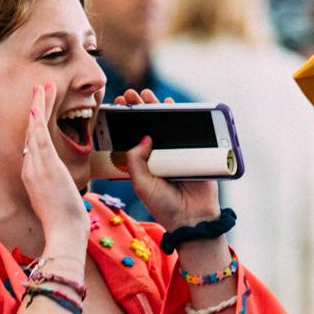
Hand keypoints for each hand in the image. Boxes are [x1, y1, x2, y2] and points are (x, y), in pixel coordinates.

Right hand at [22, 83, 88, 249]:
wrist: (63, 233)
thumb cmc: (64, 222)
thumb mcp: (58, 199)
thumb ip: (56, 186)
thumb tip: (61, 183)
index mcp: (34, 175)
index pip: (34, 143)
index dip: (36, 123)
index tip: (39, 107)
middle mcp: (30, 168)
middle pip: (32, 132)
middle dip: (36, 108)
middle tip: (40, 88)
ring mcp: (37, 168)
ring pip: (35, 130)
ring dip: (38, 107)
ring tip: (42, 87)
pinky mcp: (46, 168)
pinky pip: (39, 140)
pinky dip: (37, 122)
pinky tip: (36, 106)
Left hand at [111, 88, 220, 231]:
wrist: (192, 218)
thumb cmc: (163, 205)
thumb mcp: (141, 183)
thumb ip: (135, 160)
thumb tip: (144, 136)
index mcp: (145, 163)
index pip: (133, 136)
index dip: (126, 122)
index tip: (118, 106)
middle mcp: (160, 155)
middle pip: (149, 126)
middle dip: (139, 109)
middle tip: (129, 95)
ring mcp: (178, 152)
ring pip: (167, 125)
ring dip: (158, 107)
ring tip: (146, 95)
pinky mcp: (195, 151)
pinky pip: (188, 130)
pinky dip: (182, 115)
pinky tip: (171, 104)